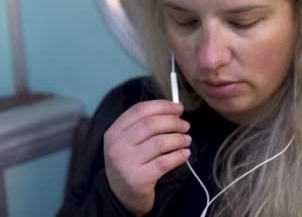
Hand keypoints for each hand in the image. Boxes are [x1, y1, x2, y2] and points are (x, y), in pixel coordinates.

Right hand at [103, 100, 191, 215]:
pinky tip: (185, 154)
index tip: (178, 108)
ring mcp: (126, 163)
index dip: (162, 106)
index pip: (139, 110)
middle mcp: (117, 146)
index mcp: (114, 132)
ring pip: (160, 142)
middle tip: (186, 126)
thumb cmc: (130, 163)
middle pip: (151, 124)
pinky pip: (164, 162)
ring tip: (187, 139)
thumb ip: (144, 124)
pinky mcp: (139, 179)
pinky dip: (179, 155)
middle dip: (173, 122)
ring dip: (178, 139)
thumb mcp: (127, 142)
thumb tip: (174, 109)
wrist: (122, 196)